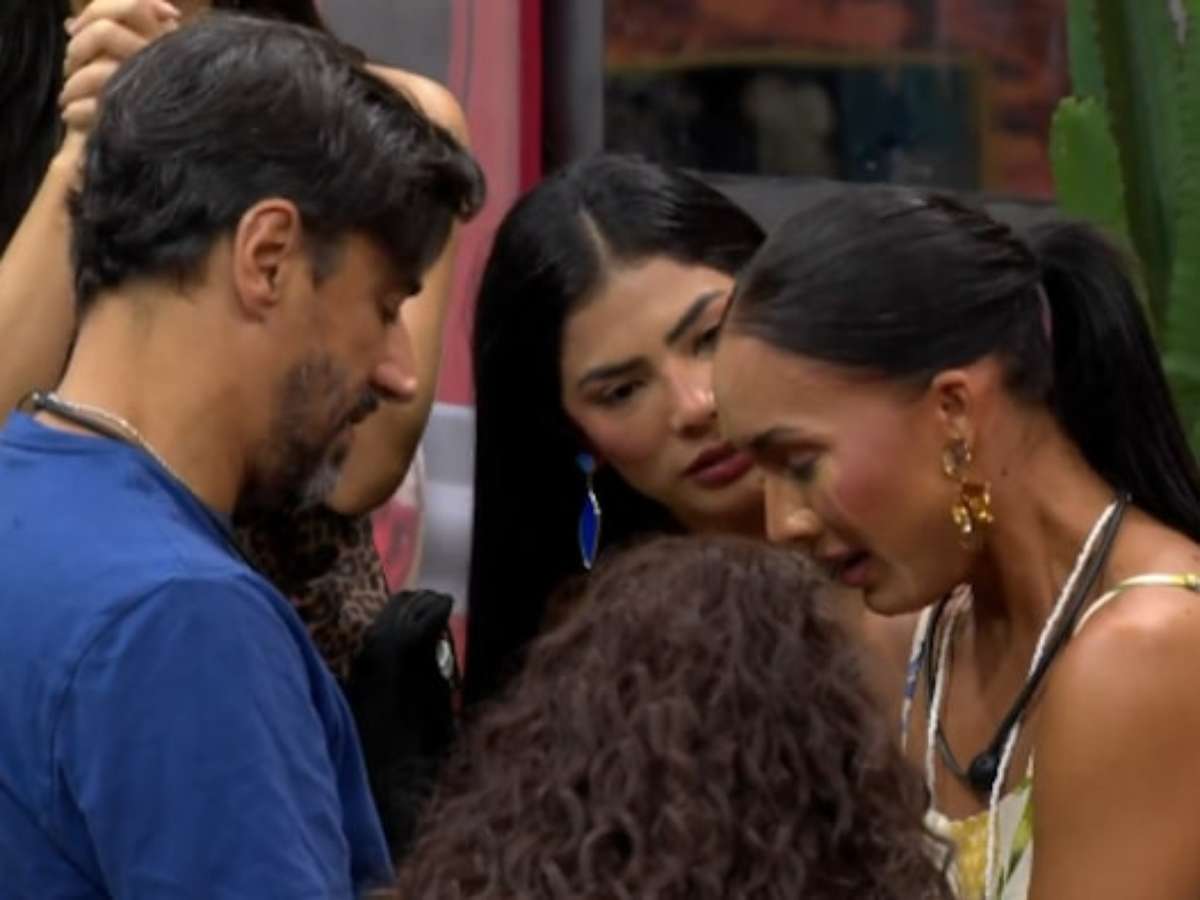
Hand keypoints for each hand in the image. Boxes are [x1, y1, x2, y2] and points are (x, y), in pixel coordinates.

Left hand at [60, 0, 180, 133]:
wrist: (191, 156)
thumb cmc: (166, 103)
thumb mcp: (146, 62)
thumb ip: (113, 40)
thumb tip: (68, 25)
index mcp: (165, 39)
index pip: (134, 2)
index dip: (99, 9)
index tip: (79, 28)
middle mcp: (161, 60)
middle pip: (105, 30)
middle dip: (78, 47)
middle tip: (73, 66)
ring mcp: (150, 88)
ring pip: (98, 70)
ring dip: (73, 84)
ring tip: (68, 97)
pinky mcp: (138, 118)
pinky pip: (97, 106)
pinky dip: (77, 111)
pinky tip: (72, 116)